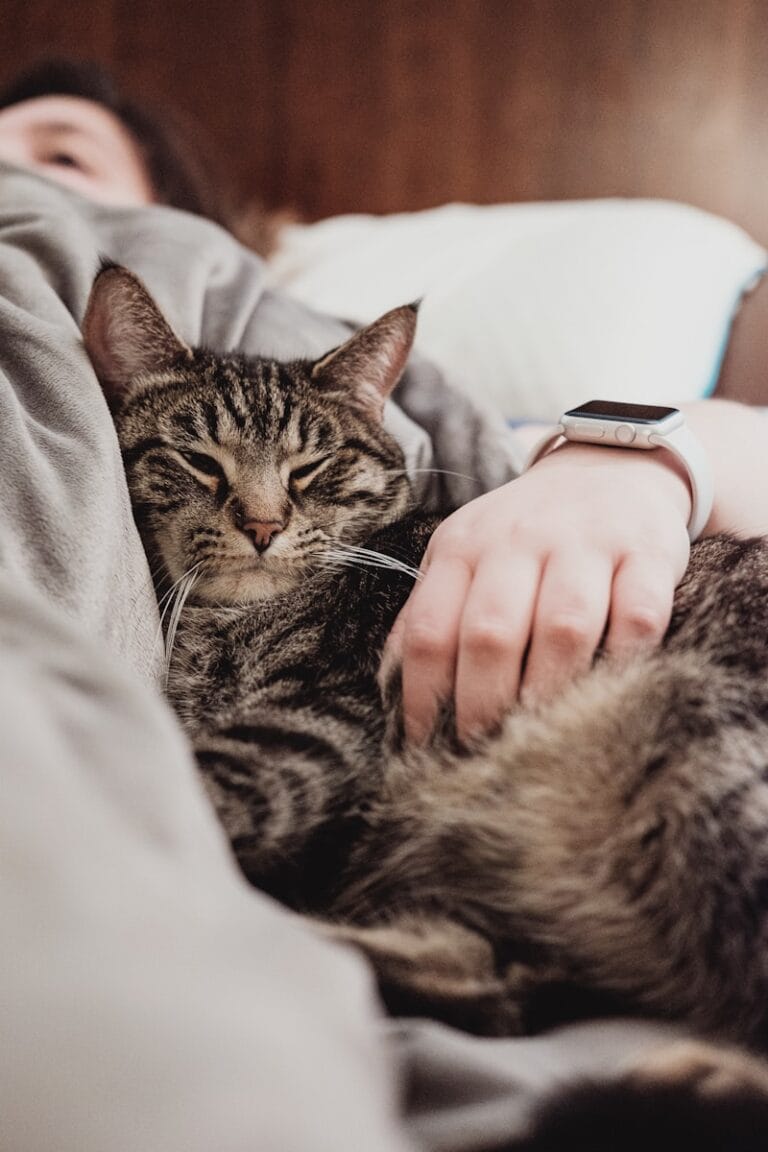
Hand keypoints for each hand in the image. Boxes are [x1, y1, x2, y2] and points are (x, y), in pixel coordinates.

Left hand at [383, 443, 691, 744]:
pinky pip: (638, 616)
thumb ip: (432, 613)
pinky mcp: (648, 553)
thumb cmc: (527, 533)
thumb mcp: (466, 556)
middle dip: (482, 705)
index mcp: (463, 547)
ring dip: (550, 692)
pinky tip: (612, 690)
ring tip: (542, 737)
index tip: (426, 746)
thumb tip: (394, 692)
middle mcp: (519, 540)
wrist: (613, 464)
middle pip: (490, 633)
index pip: (430, 630)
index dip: (422, 697)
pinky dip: (625, 660)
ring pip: (563, 627)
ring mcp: (587, 543)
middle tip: (484, 752)